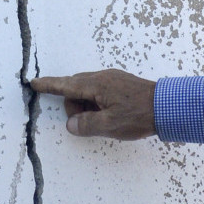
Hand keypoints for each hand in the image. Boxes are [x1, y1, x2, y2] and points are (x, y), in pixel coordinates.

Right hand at [30, 69, 155, 139]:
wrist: (169, 106)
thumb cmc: (139, 115)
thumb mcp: (110, 125)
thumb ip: (86, 125)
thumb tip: (71, 124)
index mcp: (96, 85)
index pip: (66, 85)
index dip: (49, 86)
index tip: (34, 82)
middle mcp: (102, 77)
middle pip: (76, 89)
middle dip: (75, 106)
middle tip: (86, 123)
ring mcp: (113, 79)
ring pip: (88, 90)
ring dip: (88, 106)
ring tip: (104, 122)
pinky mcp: (121, 83)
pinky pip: (100, 91)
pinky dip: (97, 103)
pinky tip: (110, 115)